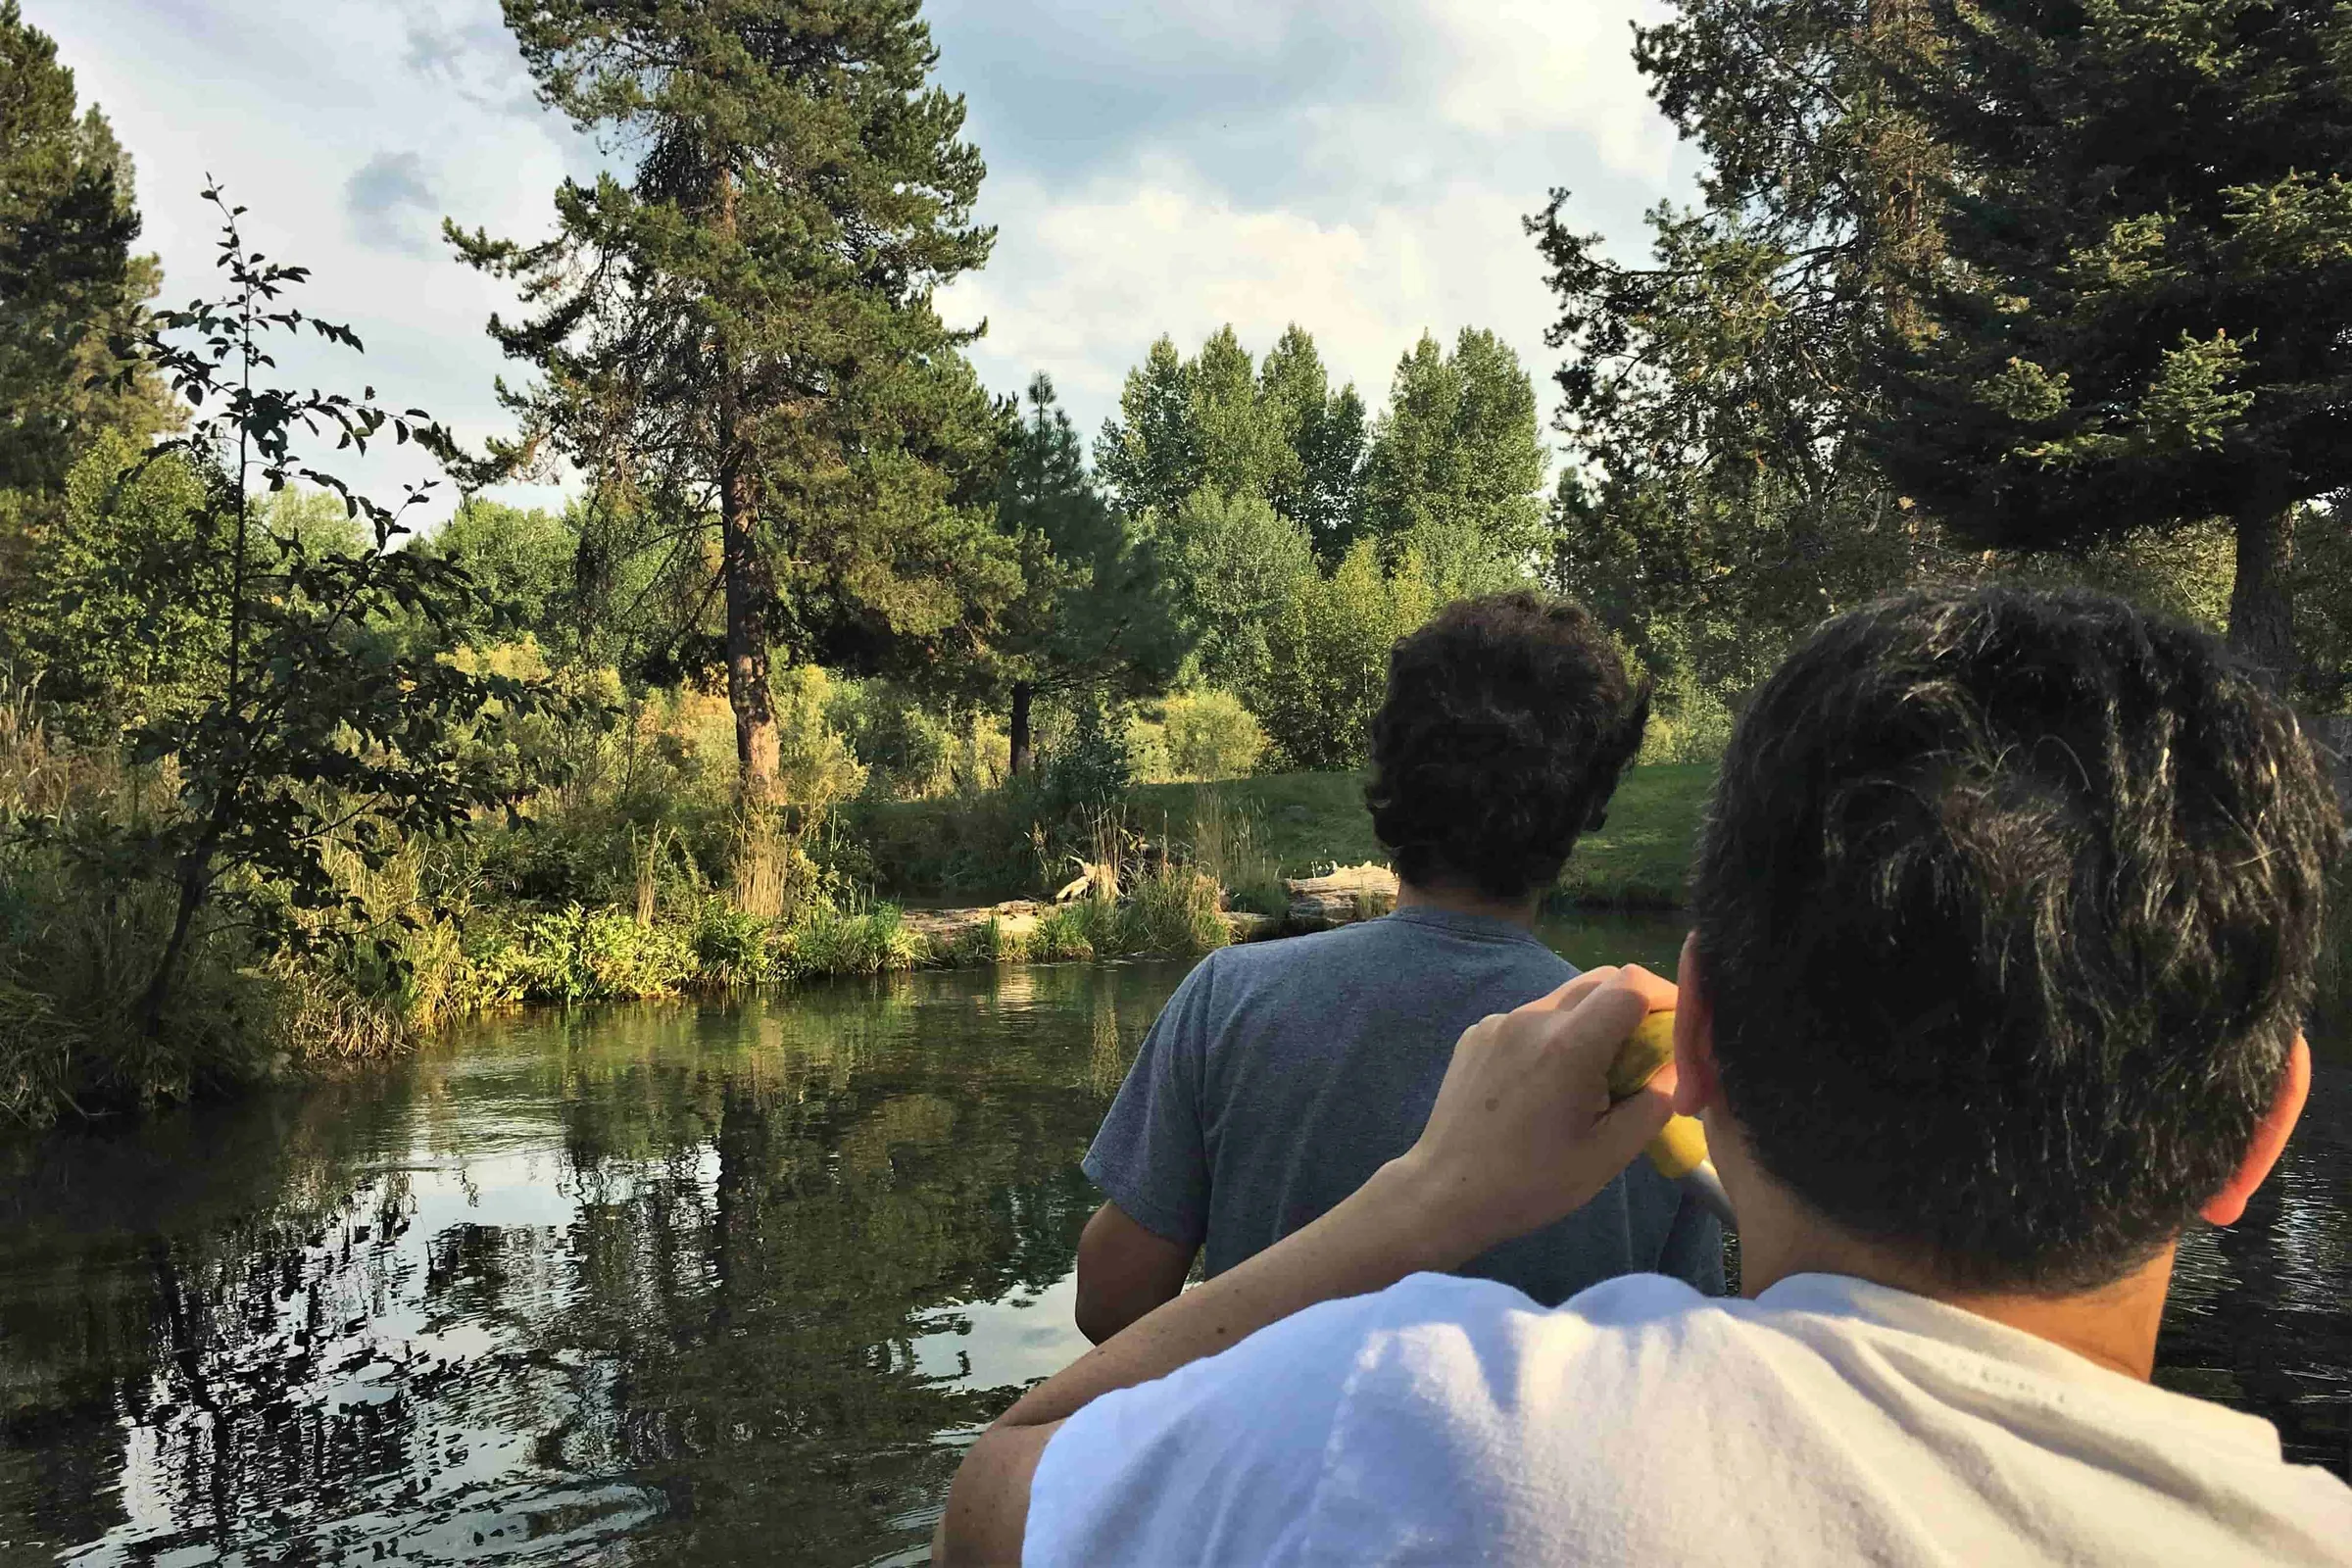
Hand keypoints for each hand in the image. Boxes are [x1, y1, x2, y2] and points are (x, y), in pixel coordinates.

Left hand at [1391, 965, 1679, 1259]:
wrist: (1445, 1192)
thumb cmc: (1530, 1184)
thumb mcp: (1607, 1157)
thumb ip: (1653, 1106)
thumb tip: (1673, 1072)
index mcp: (1569, 1045)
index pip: (1632, 985)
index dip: (1666, 997)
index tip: (1678, 1028)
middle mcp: (1532, 1019)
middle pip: (1600, 981)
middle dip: (1634, 1007)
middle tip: (1646, 1053)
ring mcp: (1499, 1022)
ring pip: (1564, 1000)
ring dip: (1592, 1023)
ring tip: (1593, 1078)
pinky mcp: (1477, 1033)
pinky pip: (1531, 1019)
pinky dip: (1554, 1036)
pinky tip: (1546, 1084)